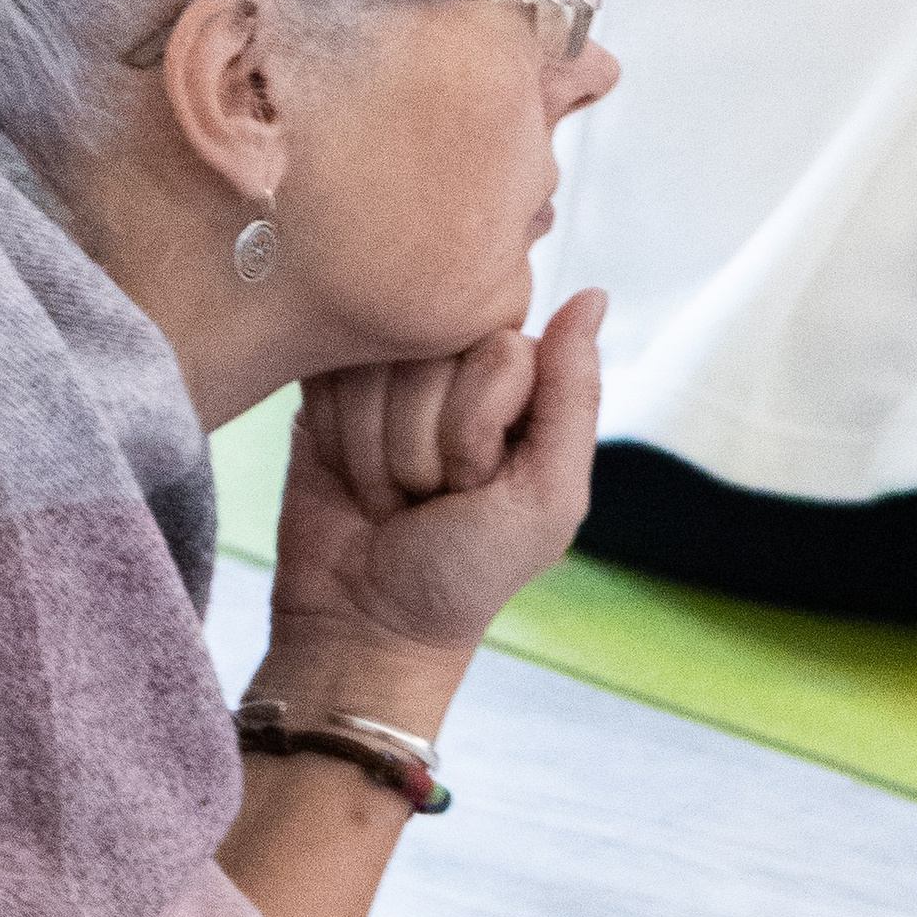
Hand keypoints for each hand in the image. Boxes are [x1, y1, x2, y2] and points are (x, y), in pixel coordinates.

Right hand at [268, 290, 605, 676]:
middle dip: (423, 443)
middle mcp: (455, 363)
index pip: (498, 349)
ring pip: (372, 367)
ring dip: (375, 451)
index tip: (474, 486)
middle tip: (429, 494)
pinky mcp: (327, 386)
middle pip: (430, 352)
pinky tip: (349, 475)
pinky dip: (335, 439)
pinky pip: (324, 377)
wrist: (363, 620)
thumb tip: (592, 296)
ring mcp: (388, 372)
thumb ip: (574, 397)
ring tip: (390, 493)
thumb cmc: (467, 573)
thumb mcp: (547, 500)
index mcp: (522, 381)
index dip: (478, 426)